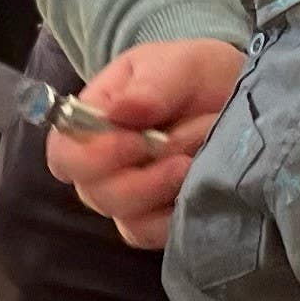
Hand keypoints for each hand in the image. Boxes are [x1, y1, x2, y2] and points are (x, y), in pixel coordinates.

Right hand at [48, 37, 241, 249]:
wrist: (236, 97)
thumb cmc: (195, 78)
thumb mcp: (179, 66)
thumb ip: (151, 87)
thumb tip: (119, 112)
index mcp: (92, 122)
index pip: (63, 154)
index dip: (93, 157)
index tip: (138, 141)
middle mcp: (100, 167)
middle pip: (94, 193)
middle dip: (143, 178)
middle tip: (183, 155)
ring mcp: (127, 198)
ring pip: (124, 217)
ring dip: (165, 192)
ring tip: (197, 163)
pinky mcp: (154, 221)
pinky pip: (150, 234)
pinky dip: (173, 218)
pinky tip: (195, 193)